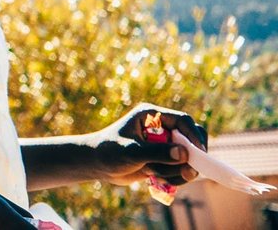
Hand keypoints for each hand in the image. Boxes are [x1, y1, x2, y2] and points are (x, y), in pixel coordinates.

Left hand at [82, 104, 208, 186]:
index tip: (199, 153)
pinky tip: (155, 179)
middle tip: (187, 172)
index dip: (194, 136)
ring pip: (188, 158)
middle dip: (191, 157)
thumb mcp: (132, 152)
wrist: (97, 165)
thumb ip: (157, 153)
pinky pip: (182, 170)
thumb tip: (184, 153)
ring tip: (155, 174)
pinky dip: (174, 178)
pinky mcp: (164, 159)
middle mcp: (161, 128)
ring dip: (177, 171)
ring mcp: (164, 144)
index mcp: (152, 116)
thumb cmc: (110, 152)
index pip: (183, 120)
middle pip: (192, 139)